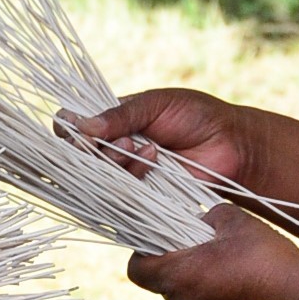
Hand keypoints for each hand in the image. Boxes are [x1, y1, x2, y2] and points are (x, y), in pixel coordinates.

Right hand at [56, 88, 255, 190]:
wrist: (231, 144)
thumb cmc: (197, 116)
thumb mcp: (157, 104)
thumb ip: (121, 115)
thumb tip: (82, 126)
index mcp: (112, 121)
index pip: (72, 127)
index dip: (67, 130)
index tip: (74, 130)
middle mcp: (113, 149)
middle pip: (78, 157)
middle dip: (91, 149)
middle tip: (116, 140)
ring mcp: (126, 173)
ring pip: (97, 177)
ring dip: (114, 162)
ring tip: (141, 147)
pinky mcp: (142, 195)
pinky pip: (121, 194)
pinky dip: (133, 176)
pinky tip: (152, 161)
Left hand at [126, 203, 298, 299]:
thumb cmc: (267, 258)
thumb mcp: (236, 222)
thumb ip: (208, 216)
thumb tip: (200, 220)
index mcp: (180, 274)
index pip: (137, 268)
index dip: (144, 250)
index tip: (163, 236)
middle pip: (160, 280)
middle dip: (176, 260)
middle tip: (202, 243)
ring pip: (183, 293)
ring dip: (197, 276)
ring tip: (226, 261)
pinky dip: (212, 291)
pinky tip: (238, 280)